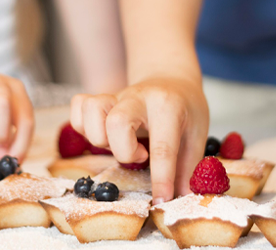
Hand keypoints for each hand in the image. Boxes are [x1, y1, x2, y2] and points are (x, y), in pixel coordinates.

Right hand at [69, 76, 208, 203]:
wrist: (170, 76)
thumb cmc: (185, 107)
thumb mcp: (197, 133)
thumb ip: (187, 166)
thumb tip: (183, 197)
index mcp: (168, 106)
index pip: (162, 147)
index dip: (161, 179)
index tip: (162, 200)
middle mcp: (138, 98)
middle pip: (116, 123)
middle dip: (124, 152)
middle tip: (141, 155)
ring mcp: (116, 96)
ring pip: (92, 111)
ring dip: (100, 138)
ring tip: (121, 144)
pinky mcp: (100, 99)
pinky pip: (78, 106)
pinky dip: (83, 125)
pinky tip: (103, 134)